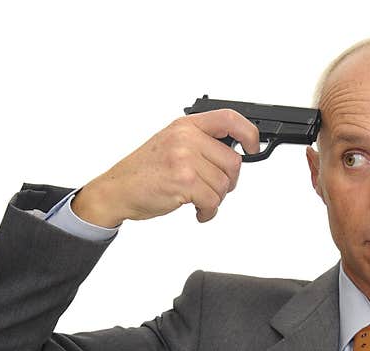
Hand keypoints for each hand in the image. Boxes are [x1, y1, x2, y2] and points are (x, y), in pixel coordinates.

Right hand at [71, 109, 260, 226]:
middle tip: (213, 189)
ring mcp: (185, 158)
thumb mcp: (171, 143)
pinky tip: (198, 212)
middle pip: (233, 162)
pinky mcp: (184, 181)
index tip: (252, 148)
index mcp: (186, 125)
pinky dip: (208, 212)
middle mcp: (186, 138)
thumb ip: (200, 142)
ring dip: (215, 200)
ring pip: (224, 185)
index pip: (229, 119)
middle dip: (228, 182)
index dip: (248, 134)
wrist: (117, 189)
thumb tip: (235, 152)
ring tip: (199, 201)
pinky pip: (212, 201)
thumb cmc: (144, 170)